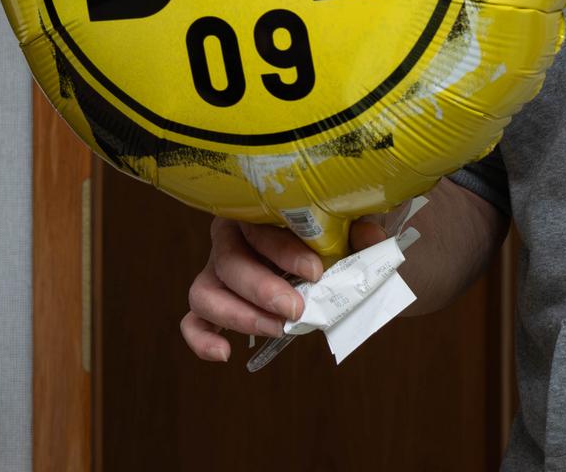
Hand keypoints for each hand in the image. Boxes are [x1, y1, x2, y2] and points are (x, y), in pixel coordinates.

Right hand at [180, 213, 389, 362]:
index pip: (259, 228)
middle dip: (263, 289)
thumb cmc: (325, 229)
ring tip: (277, 329)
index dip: (284, 252)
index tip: (315, 271)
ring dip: (239, 315)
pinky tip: (225, 353)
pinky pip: (194, 321)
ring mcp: (216, 272)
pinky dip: (202, 338)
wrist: (321, 251)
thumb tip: (371, 238)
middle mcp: (229, 239)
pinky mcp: (213, 303)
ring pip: (205, 293)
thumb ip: (356, 227)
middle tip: (296, 308)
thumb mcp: (344, 222)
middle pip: (230, 263)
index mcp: (254, 211)